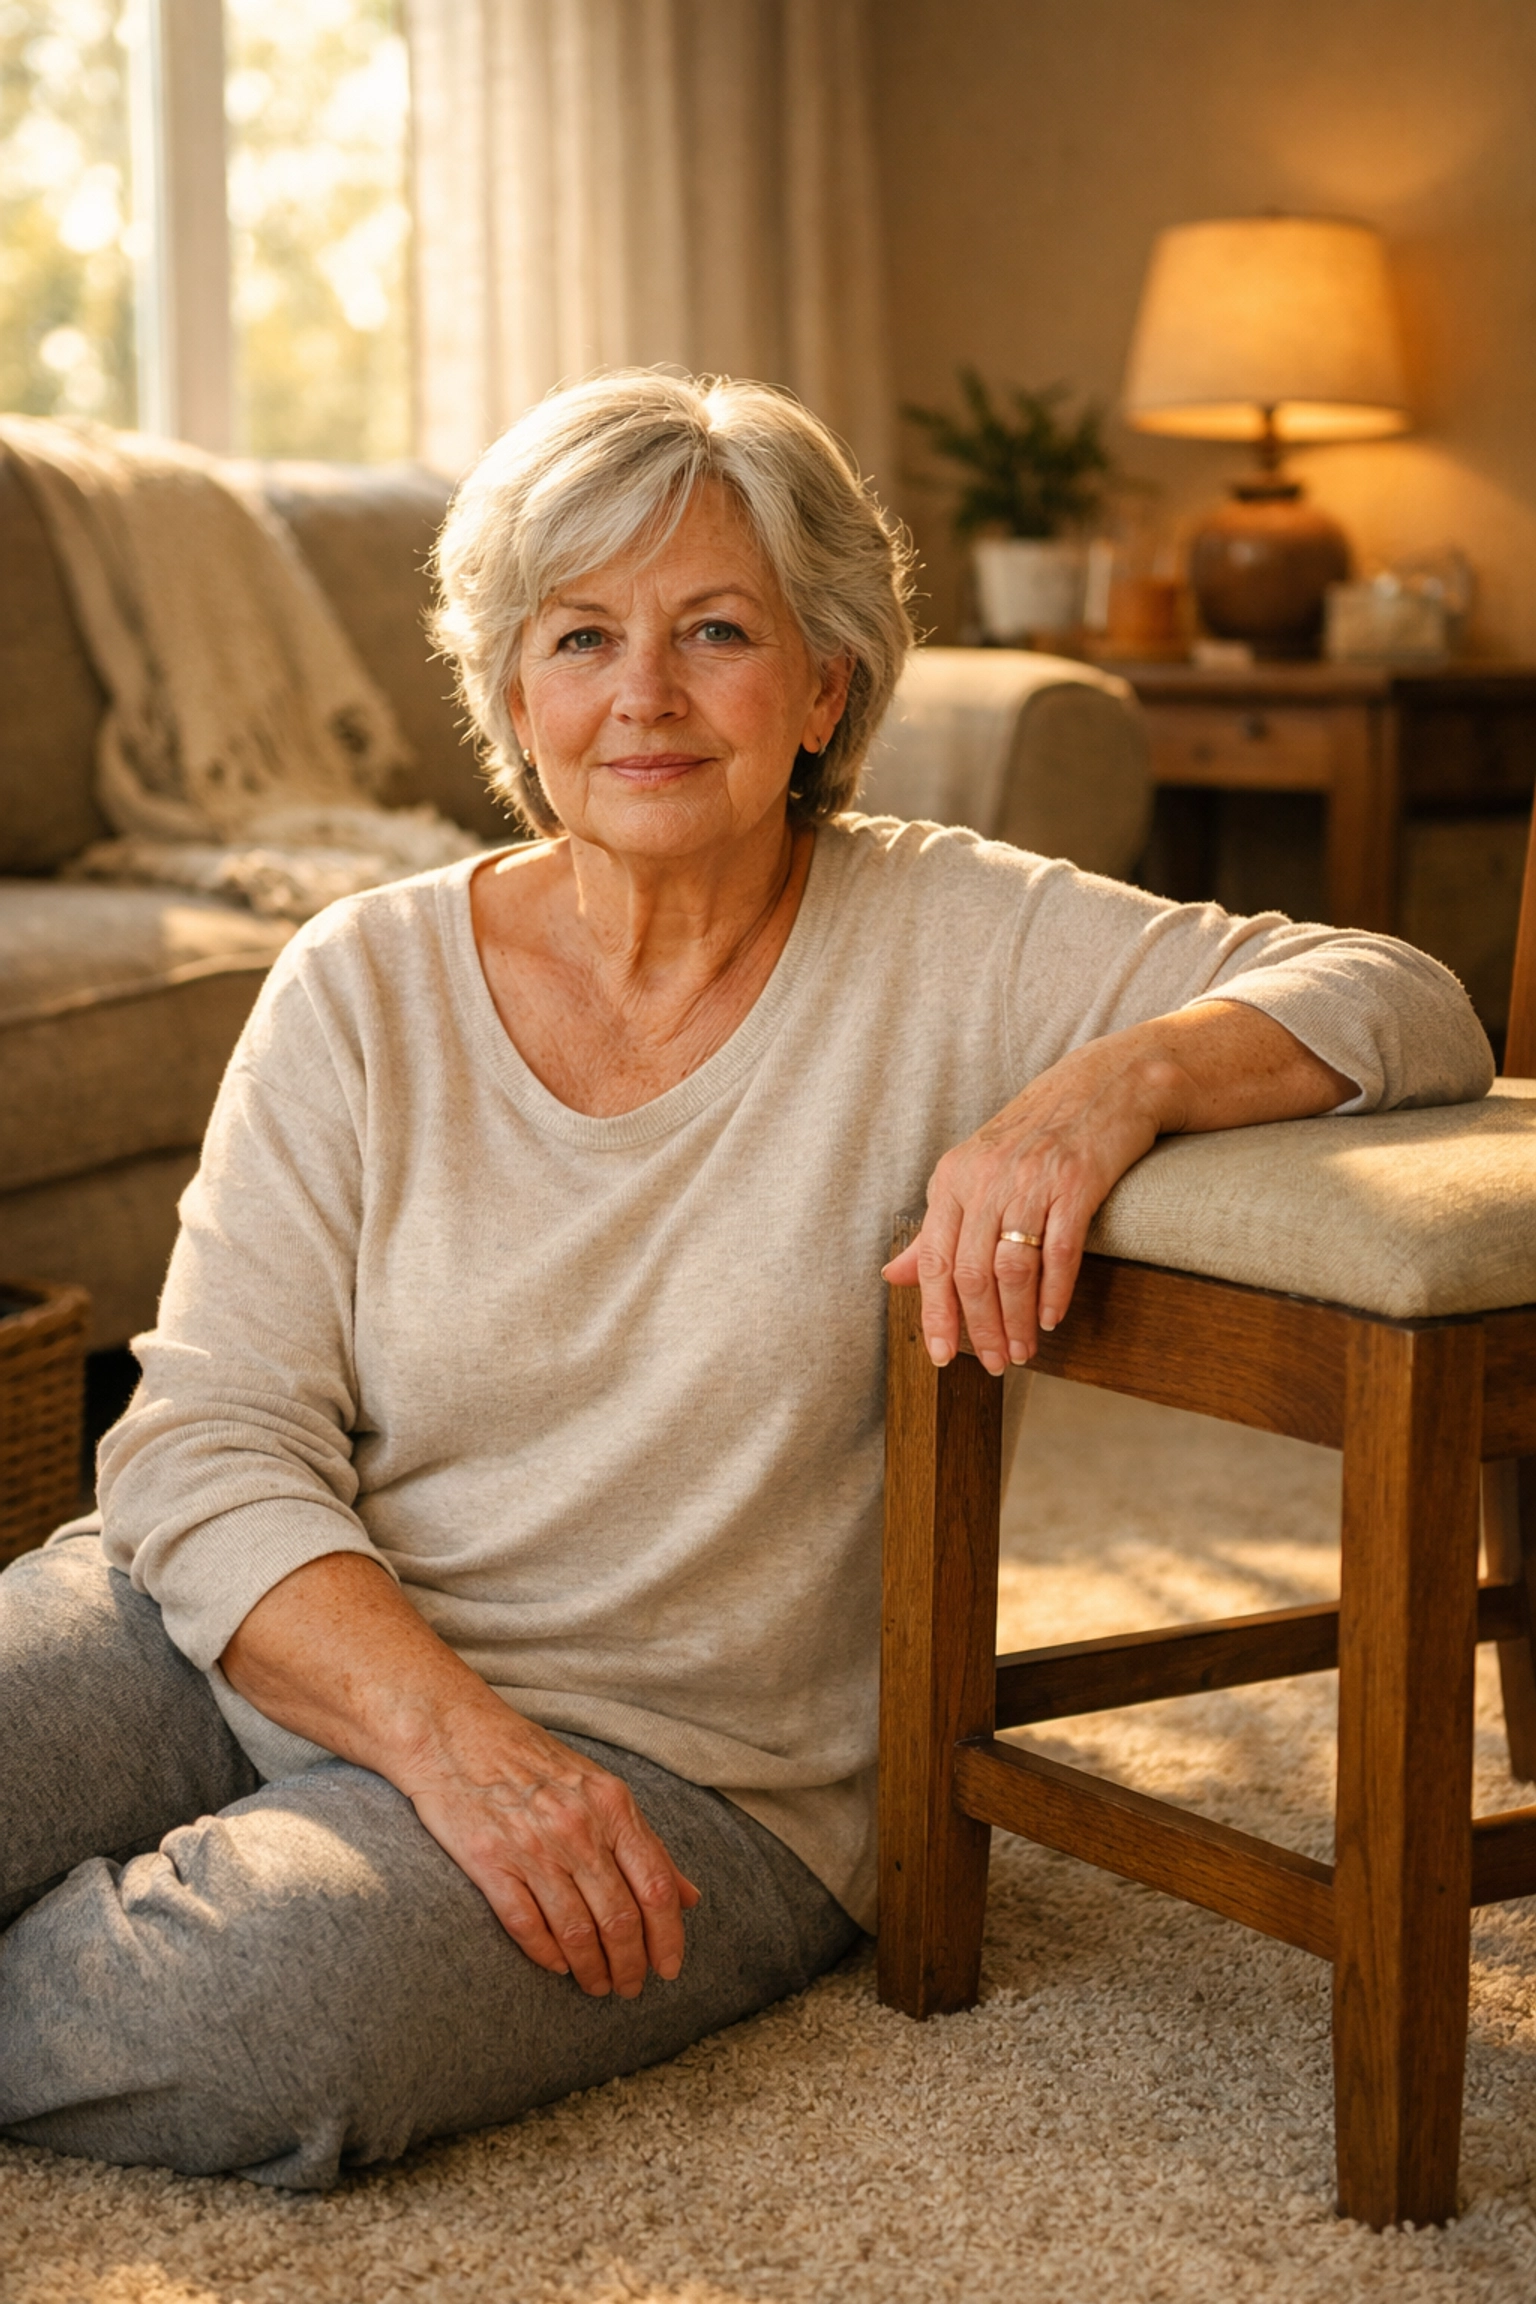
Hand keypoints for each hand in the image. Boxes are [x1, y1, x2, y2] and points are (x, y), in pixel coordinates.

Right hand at [395, 1700, 701, 1998]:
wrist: (455, 1733)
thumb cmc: (532, 1761)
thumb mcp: (600, 1788)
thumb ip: (645, 1843)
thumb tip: (691, 1896)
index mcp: (612, 1805)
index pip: (655, 1885)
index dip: (668, 1936)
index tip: (669, 1968)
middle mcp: (577, 1827)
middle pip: (619, 1917)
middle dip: (631, 1964)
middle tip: (631, 1988)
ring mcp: (532, 1846)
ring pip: (577, 1930)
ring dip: (592, 1969)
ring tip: (597, 1986)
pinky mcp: (489, 1862)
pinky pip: (526, 1924)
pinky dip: (546, 1954)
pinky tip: (557, 1966)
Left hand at [882, 1002, 1353, 1373]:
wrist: (1109, 1084)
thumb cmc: (1039, 1136)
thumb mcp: (977, 1175)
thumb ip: (936, 1229)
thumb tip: (893, 1276)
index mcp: (952, 1177)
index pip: (935, 1261)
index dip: (936, 1315)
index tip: (943, 1359)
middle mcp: (985, 1176)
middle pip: (972, 1273)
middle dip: (981, 1330)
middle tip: (997, 1366)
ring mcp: (1032, 1178)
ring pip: (1012, 1269)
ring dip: (1017, 1321)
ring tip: (1026, 1352)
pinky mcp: (1077, 1181)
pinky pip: (1059, 1251)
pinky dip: (1055, 1293)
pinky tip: (1054, 1319)